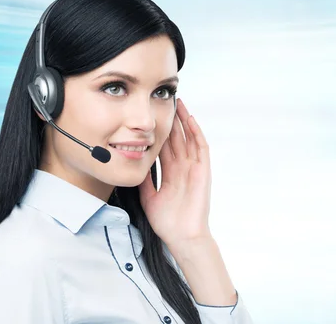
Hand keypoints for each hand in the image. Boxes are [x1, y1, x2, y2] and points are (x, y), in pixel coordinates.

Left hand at [139, 98, 212, 247]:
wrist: (181, 236)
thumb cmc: (167, 221)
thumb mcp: (148, 196)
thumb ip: (144, 179)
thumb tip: (132, 163)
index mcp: (171, 172)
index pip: (165, 145)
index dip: (159, 130)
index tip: (151, 116)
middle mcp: (183, 167)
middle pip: (177, 137)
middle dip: (171, 119)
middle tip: (163, 100)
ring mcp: (194, 168)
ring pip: (189, 138)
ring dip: (184, 120)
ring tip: (178, 102)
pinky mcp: (203, 171)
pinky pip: (200, 147)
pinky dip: (196, 133)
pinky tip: (189, 119)